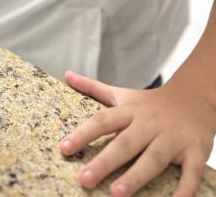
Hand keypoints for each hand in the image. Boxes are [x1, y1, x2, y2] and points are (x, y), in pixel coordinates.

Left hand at [60, 70, 214, 195]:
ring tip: (116, 194)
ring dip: (136, 176)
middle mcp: (149, 124)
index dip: (83, 134)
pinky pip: (191, 174)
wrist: (195, 99)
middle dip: (105, 161)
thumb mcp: (123, 93)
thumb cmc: (152, 103)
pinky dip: (184, 191)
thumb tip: (66, 75)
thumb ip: (93, 88)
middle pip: (125, 143)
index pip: (102, 121)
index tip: (63, 149)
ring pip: (153, 158)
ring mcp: (173, 138)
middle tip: (84, 179)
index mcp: (130, 111)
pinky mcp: (195, 152)